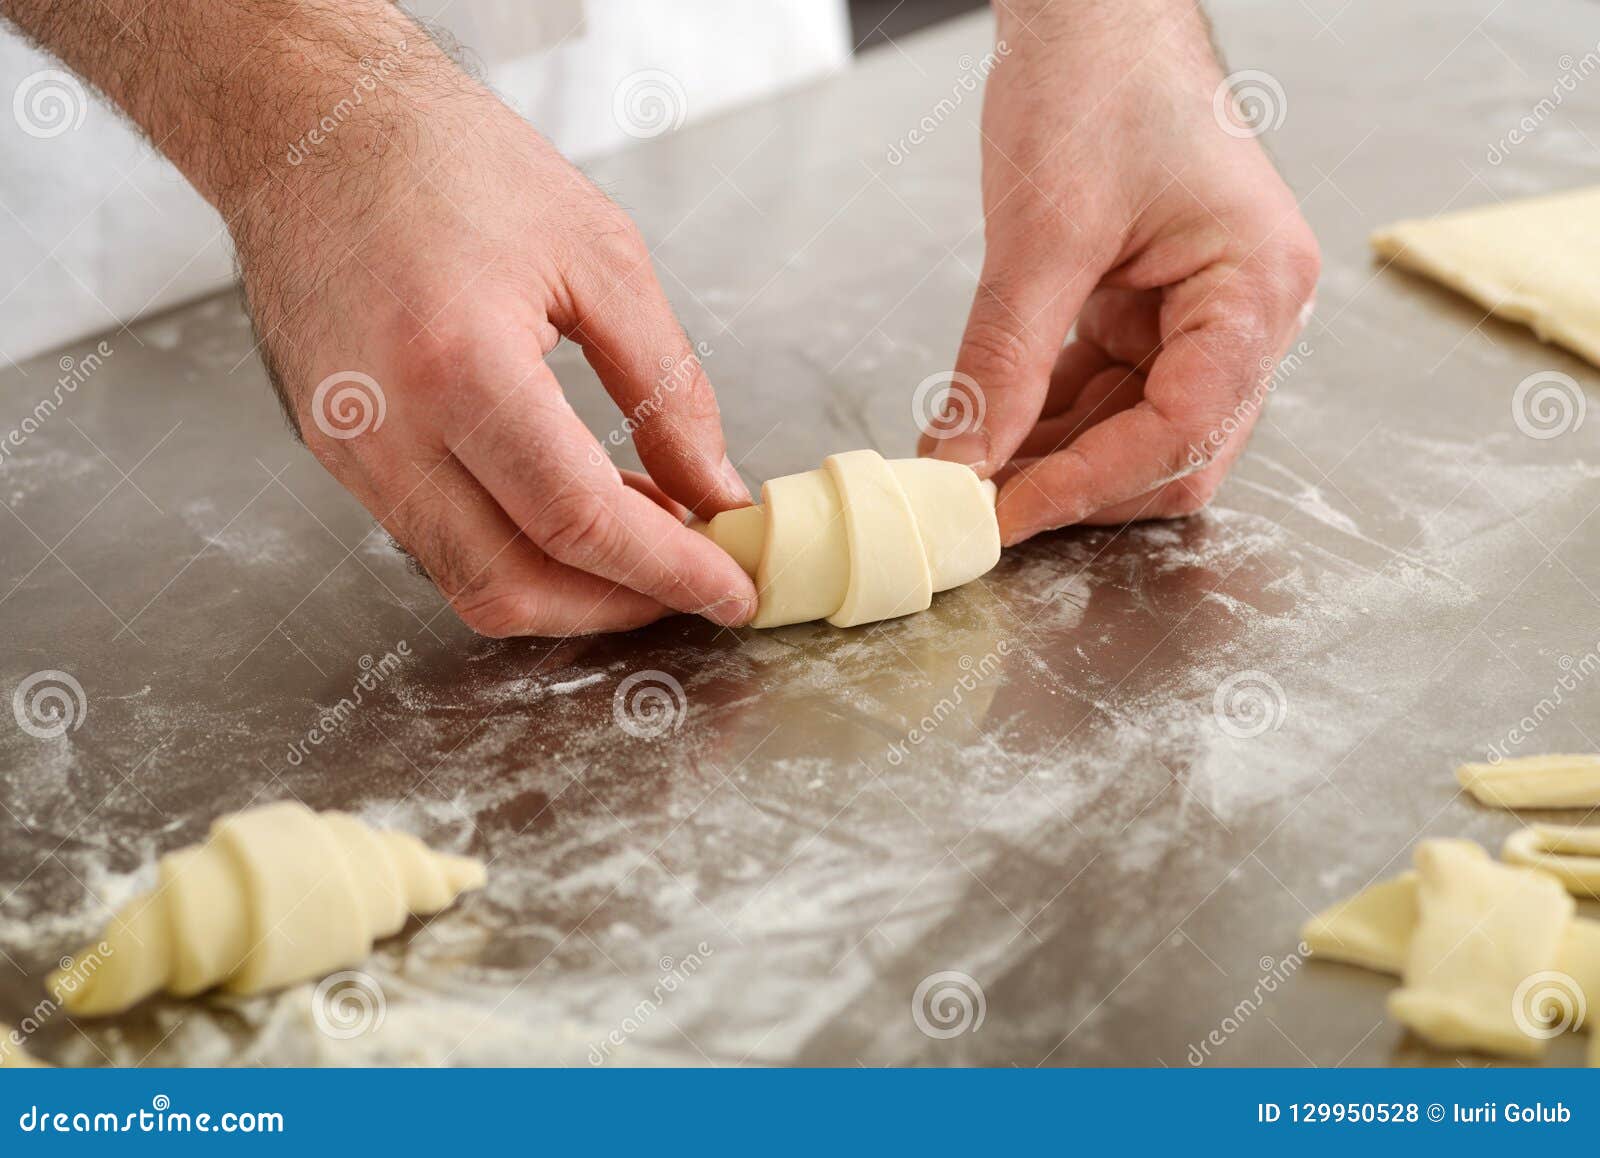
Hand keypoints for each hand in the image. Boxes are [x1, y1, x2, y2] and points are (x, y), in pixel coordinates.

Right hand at [223, 19, 757, 635]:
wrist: (310, 125)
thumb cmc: (445, 160)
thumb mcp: (599, 253)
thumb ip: (668, 387)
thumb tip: (711, 486)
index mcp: (456, 362)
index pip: (577, 519)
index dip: (667, 571)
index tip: (728, 589)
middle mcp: (385, 425)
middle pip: (512, 585)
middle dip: (617, 605)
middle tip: (692, 582)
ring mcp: (347, 449)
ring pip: (469, 579)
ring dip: (568, 583)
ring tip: (643, 534)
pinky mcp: (336, 452)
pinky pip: (436, 538)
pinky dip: (515, 546)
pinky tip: (572, 506)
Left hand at [921, 0, 1319, 543]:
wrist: (1093, 11)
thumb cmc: (1097, 82)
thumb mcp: (1042, 235)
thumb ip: (1003, 362)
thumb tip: (962, 463)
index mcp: (1256, 289)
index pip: (1185, 427)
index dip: (1092, 482)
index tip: (1007, 513)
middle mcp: (1247, 316)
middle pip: (1176, 451)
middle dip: (1081, 485)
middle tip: (988, 509)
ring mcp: (1202, 318)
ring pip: (1137, 434)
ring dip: (1058, 461)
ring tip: (975, 474)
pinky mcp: (1152, 313)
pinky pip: (1108, 395)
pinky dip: (1051, 422)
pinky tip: (993, 432)